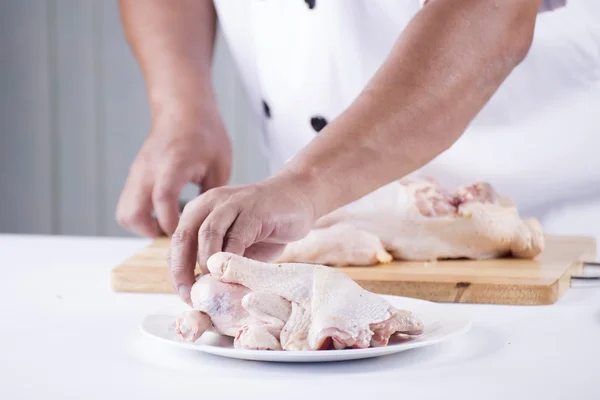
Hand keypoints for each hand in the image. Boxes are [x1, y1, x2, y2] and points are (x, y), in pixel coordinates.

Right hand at [116, 107, 231, 236]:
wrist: (183, 108)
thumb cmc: (205, 133)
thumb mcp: (220, 164)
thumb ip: (211, 196)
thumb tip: (207, 224)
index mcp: (172, 164)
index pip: (163, 200)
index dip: (172, 222)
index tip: (186, 233)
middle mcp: (148, 170)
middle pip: (131, 213)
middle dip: (151, 232)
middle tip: (174, 234)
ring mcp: (137, 172)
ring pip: (124, 212)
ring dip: (143, 225)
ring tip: (168, 225)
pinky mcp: (135, 174)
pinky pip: (128, 203)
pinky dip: (141, 215)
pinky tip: (163, 213)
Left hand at [167, 176, 316, 303]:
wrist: (297, 197)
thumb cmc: (264, 225)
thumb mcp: (235, 244)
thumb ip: (218, 261)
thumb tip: (201, 292)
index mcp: (200, 211)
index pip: (177, 243)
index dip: (176, 271)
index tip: (184, 295)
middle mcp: (210, 203)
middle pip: (184, 236)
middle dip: (182, 270)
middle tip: (190, 296)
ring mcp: (232, 203)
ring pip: (208, 233)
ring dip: (206, 263)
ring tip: (212, 287)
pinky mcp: (254, 209)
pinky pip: (237, 236)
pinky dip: (232, 258)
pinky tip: (235, 275)